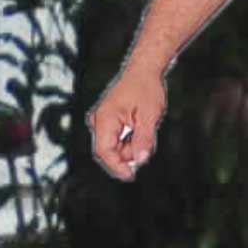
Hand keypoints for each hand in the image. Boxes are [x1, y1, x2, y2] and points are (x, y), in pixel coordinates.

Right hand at [89, 66, 165, 181]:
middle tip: (146, 142)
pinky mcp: (107, 120)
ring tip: (144, 127)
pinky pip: (116, 137)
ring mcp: (101, 120)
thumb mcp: (150, 116)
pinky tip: (139, 126)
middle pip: (109, 150)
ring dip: (130, 145)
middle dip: (128, 153)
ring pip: (114, 145)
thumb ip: (144, 139)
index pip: (104, 151)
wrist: (143, 70)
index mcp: (104, 119)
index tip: (130, 176)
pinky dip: (129, 138)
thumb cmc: (146, 89)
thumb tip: (140, 161)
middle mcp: (98, 120)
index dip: (116, 166)